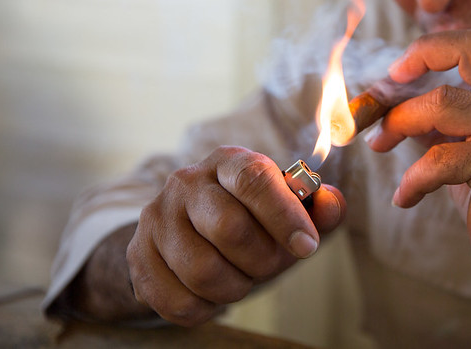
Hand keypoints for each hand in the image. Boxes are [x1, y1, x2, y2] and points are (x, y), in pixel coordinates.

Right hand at [127, 146, 344, 325]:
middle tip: (270, 265)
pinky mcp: (139, 256)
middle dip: (263, 260)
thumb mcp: (291, 209)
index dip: (285, 217)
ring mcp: (157, 218)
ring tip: (242, 278)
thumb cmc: (254, 219)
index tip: (308, 246)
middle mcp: (187, 182)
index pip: (254, 180)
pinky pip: (177, 301)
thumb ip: (320, 207)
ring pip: (201, 271)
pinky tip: (214, 293)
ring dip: (235, 288)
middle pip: (228, 228)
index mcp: (229, 162)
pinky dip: (206, 308)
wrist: (194, 232)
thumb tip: (331, 204)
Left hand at [367, 28, 470, 291]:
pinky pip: (439, 159)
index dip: (434, 46)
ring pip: (442, 102)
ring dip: (399, 122)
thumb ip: (440, 121)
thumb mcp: (470, 149)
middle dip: (420, 57)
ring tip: (381, 144)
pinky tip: (405, 197)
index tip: (400, 70)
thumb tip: (389, 101)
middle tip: (387, 85)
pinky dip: (412, 178)